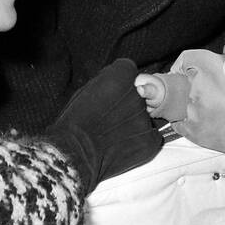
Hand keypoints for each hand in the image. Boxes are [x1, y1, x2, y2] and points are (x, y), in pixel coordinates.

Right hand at [43, 59, 162, 187]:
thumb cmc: (74, 121)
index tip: (108, 95)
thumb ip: (106, 82)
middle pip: (137, 95)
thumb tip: (115, 81)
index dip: (118, 84)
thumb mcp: (86, 90)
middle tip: (109, 119)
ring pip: (143, 117)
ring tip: (113, 135)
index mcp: (120, 77)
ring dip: (132, 124)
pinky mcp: (151, 141)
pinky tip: (123, 146)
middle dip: (127, 104)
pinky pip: (151, 136)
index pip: (128, 71)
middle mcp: (137, 94)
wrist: (74, 153)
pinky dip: (140, 141)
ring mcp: (146, 118)